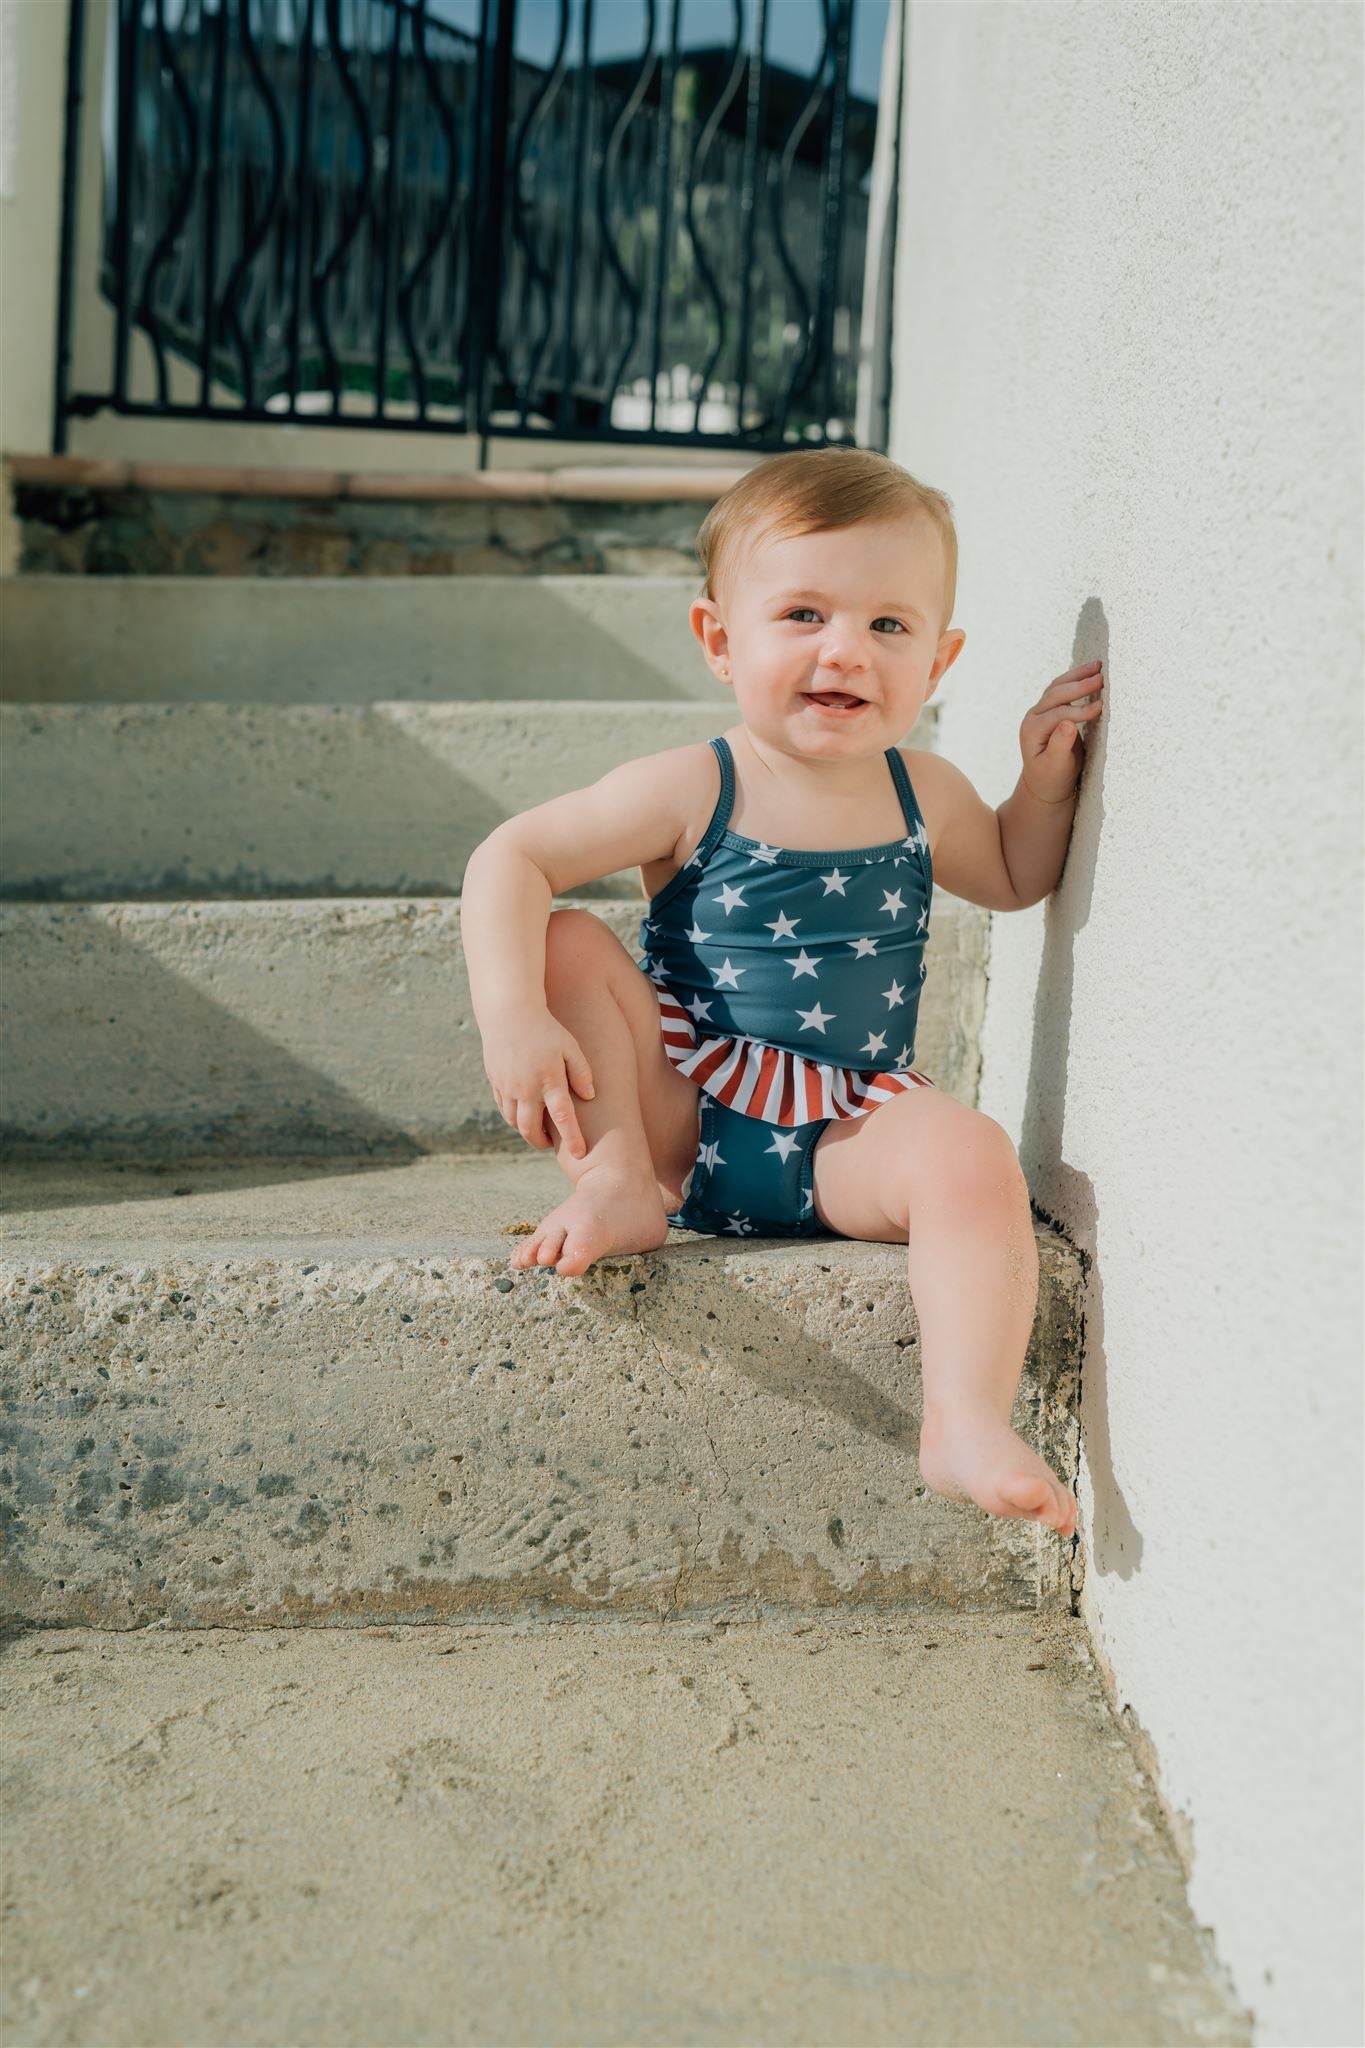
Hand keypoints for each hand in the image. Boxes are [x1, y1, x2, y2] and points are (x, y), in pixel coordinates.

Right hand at [483, 1010, 594, 1155]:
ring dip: (526, 1130)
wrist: (508, 1012)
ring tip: (538, 1129)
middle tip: (552, 1144)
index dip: (572, 1138)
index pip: (563, 1117)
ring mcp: (508, 1086)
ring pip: (514, 1122)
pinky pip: (504, 1109)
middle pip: (531, 1128)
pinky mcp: (496, 1082)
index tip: (580, 1154)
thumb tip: (589, 1096)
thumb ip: (581, 1072)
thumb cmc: (545, 1028)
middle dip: (541, 1142)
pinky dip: (513, 1117)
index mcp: (549, 1079)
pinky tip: (523, 1113)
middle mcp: (526, 1087)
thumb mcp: (570, 1046)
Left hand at [1020, 659, 1103, 801]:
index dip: (1079, 711)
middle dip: (1079, 685)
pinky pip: (1063, 689)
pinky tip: (1091, 672)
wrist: (1045, 782)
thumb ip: (1060, 746)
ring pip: (1058, 686)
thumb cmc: (1052, 777)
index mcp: (1032, 730)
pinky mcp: (1051, 709)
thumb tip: (1069, 724)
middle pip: (1055, 694)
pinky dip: (1076, 680)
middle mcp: (1033, 717)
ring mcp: (1040, 710)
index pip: (1057, 714)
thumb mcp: (1057, 766)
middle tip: (1102, 678)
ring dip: (1077, 675)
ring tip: (1098, 665)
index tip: (1101, 708)